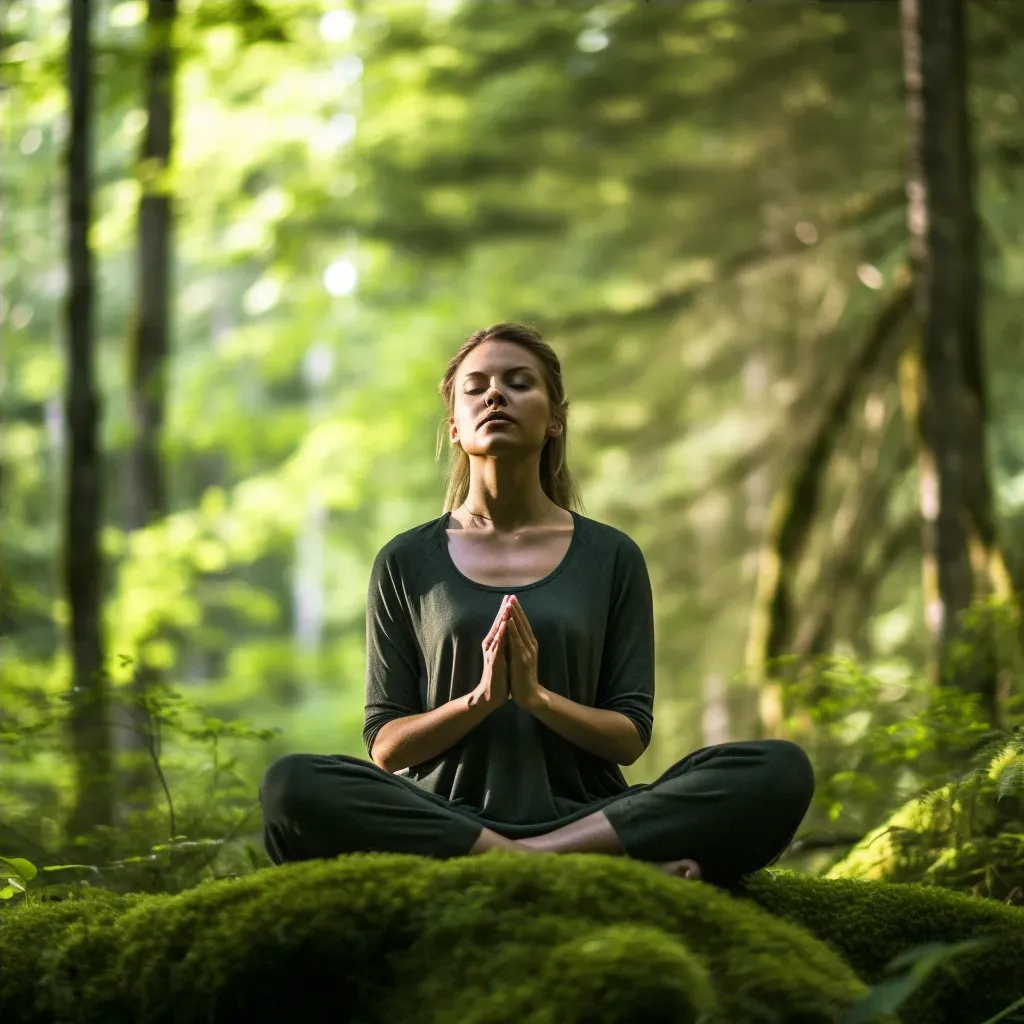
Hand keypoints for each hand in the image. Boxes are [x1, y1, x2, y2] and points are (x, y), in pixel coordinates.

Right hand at [470, 595, 512, 711]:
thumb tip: (510, 631)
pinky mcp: (494, 661)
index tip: (510, 597)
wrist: (492, 695)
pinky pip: (498, 645)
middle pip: (497, 625)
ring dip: (501, 619)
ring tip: (506, 607)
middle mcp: (491, 646)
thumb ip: (505, 644)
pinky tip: (504, 626)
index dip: (505, 611)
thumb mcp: (503, 656)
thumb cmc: (499, 676)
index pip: (501, 624)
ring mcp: (492, 653)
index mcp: (494, 644)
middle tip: (507, 596)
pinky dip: (501, 635)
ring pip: (497, 633)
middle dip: (503, 610)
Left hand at [506, 596, 542, 710]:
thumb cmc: (522, 677)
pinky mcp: (523, 659)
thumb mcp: (521, 658)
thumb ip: (518, 646)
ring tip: (509, 604)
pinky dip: (513, 630)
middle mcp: (531, 645)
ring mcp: (528, 651)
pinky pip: (517, 641)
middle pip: (523, 623)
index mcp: (530, 644)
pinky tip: (509, 622)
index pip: (524, 624)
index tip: (512, 599)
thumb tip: (512, 633)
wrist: (529, 695)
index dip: (518, 611)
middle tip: (511, 596)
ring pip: (520, 629)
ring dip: (515, 616)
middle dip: (516, 609)